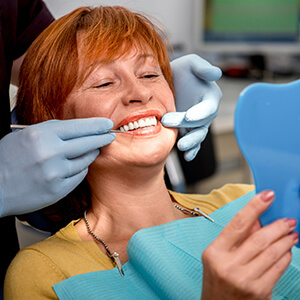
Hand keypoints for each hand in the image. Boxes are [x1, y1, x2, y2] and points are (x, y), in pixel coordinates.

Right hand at [0, 118, 114, 216]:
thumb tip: (78, 128)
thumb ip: (52, 130)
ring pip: (86, 160)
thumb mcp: (25, 135)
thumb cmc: (7, 159)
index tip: (107, 124)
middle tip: (110, 135)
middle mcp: (50, 153)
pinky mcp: (58, 189)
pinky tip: (77, 166)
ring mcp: (55, 173)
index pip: (78, 127)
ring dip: (91, 154)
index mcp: (41, 135)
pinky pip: (79, 175)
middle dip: (102, 138)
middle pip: (87, 143)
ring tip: (92, 150)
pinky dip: (80, 169)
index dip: (96, 125)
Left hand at [161, 54, 221, 160]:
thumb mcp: (191, 63)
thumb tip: (216, 73)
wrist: (168, 82)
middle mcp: (206, 112)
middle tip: (168, 122)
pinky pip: (193, 142)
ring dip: (191, 142)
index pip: (208, 107)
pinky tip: (187, 156)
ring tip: (181, 147)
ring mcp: (197, 123)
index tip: (189, 116)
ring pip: (198, 135)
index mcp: (210, 97)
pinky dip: (192, 150)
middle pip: (201, 123)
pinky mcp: (188, 130)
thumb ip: (202, 68)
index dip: (200, 113)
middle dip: (187, 126)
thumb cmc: (181, 71)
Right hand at [201, 191, 297, 299]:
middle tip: (288, 220)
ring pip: (271, 253)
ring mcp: (244, 280)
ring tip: (292, 233)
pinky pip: (278, 268)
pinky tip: (288, 250)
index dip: (254, 207)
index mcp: (215, 252)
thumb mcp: (218, 256)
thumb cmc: (217, 280)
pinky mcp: (259, 292)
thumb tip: (257, 219)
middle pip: (259, 238)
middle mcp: (228, 265)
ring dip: (285, 240)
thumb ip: (237, 237)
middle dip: (277, 226)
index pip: (237, 224)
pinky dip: (285, 256)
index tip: (267, 195)